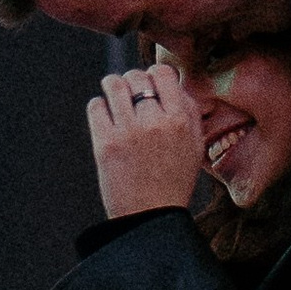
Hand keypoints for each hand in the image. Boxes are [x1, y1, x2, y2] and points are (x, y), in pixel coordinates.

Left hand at [87, 65, 205, 217]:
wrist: (150, 217)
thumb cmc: (173, 181)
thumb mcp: (195, 146)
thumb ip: (188, 112)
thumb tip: (172, 81)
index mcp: (179, 121)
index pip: (162, 72)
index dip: (154, 75)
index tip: (150, 85)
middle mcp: (154, 122)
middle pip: (136, 76)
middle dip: (132, 81)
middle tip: (130, 95)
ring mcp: (128, 132)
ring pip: (113, 84)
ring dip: (112, 87)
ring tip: (114, 97)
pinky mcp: (105, 144)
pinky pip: (95, 105)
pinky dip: (99, 107)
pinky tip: (105, 117)